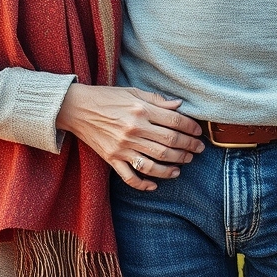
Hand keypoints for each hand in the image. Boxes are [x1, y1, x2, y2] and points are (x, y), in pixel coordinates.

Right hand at [56, 83, 204, 190]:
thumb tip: (179, 105)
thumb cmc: (107, 97)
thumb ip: (157, 100)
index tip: (199, 132)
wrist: (77, 108)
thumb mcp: (133, 92)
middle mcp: (134, 130)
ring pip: (154, 163)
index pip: (174, 121)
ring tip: (182, 165)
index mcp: (141, 110)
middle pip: (169, 143)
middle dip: (188, 148)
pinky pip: (130, 177)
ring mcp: (123, 147)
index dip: (190, 128)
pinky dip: (144, 184)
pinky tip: (155, 184)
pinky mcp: (112, 159)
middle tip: (198, 150)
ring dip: (172, 167)